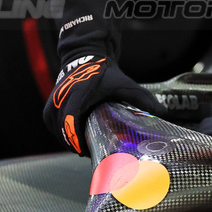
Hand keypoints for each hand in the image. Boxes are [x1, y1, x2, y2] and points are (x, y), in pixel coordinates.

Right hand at [43, 54, 163, 153]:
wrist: (84, 58)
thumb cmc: (105, 73)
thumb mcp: (125, 84)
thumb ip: (142, 99)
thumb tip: (163, 113)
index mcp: (78, 93)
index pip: (71, 121)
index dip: (77, 139)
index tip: (88, 151)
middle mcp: (61, 99)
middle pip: (65, 131)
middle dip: (78, 145)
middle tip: (95, 153)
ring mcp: (52, 105)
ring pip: (58, 133)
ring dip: (72, 142)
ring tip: (88, 148)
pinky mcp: (48, 109)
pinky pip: (55, 129)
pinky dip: (65, 136)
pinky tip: (78, 140)